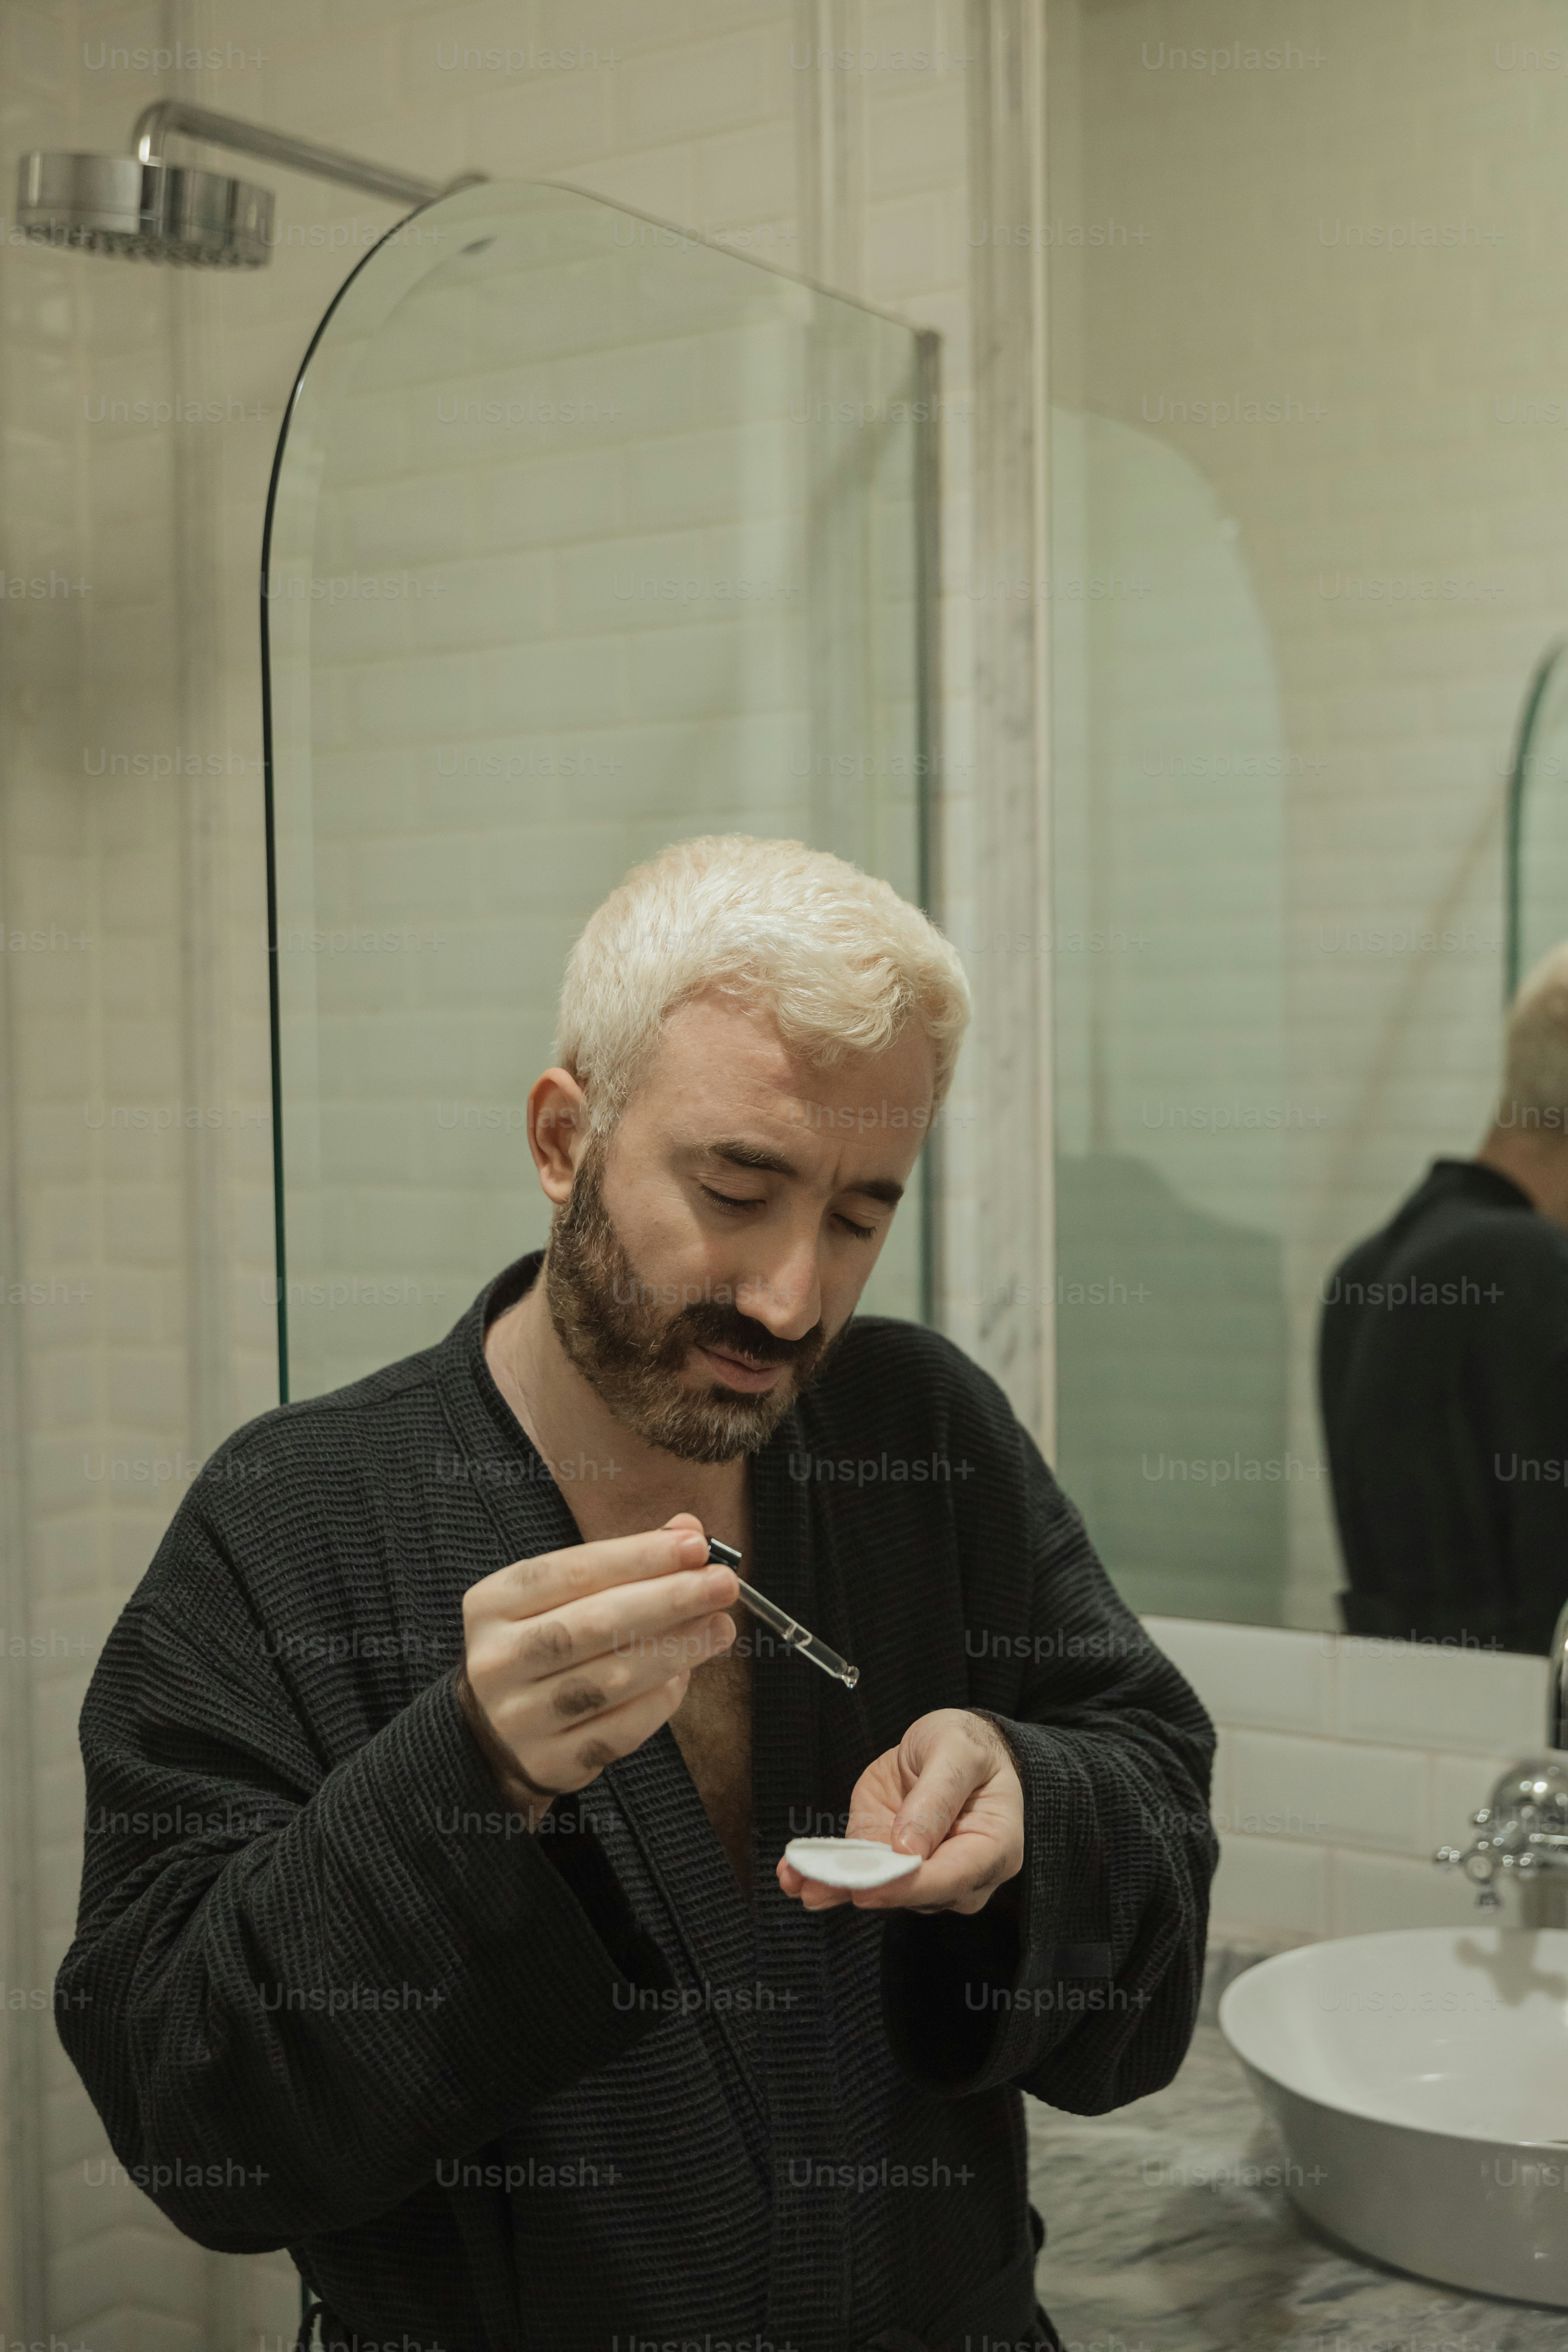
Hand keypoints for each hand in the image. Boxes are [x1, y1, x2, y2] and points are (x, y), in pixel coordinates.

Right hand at [456, 1511, 736, 1817]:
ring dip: (677, 1648)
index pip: (573, 1570)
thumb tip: (688, 1532)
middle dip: (670, 1599)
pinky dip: (661, 1699)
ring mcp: (519, 1717)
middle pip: (595, 1623)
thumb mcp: (560, 1596)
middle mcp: (497, 1661)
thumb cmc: (543, 1645)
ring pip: (613, 1678)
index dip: (639, 1555)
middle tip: (724, 1583)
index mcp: (492, 1605)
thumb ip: (622, 1563)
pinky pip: (621, 1729)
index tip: (696, 1545)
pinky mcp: (549, 1761)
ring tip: (719, 1626)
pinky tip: (685, 1674)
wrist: (496, 1732)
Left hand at [777, 1708, 1023, 1915]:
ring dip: (835, 1885)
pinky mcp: (887, 1861)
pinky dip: (824, 1880)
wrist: (952, 1745)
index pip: (952, 1876)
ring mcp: (920, 1871)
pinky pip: (858, 1877)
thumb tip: (908, 1849)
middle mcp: (959, 1873)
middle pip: (913, 1892)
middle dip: (864, 1889)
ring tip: (796, 1878)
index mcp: (993, 1847)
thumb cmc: (970, 1747)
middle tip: (819, 1883)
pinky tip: (792, 1877)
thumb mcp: (959, 1752)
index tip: (869, 1887)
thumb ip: (938, 1796)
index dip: (909, 1885)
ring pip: (880, 1890)